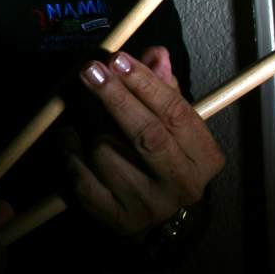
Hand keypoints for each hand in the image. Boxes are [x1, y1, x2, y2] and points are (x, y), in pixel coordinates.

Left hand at [65, 47, 224, 236]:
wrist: (153, 217)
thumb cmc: (160, 156)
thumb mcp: (169, 124)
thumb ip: (162, 88)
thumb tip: (157, 54)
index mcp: (204, 158)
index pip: (176, 113)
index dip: (145, 82)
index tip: (117, 58)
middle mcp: (182, 185)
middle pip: (147, 135)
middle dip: (115, 97)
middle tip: (90, 69)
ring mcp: (149, 206)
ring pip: (106, 152)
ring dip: (93, 131)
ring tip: (96, 128)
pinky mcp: (116, 219)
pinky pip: (81, 176)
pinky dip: (70, 153)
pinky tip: (72, 141)